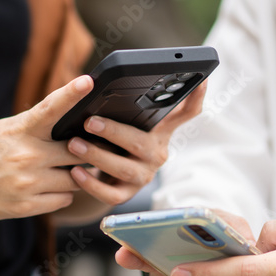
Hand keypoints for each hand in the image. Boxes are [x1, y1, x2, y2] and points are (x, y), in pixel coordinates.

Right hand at [0, 76, 94, 221]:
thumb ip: (29, 130)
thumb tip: (61, 130)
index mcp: (17, 131)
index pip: (50, 108)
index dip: (71, 94)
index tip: (88, 82)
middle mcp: (25, 156)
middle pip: (77, 151)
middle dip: (84, 150)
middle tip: (88, 148)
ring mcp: (26, 184)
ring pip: (74, 179)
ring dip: (73, 175)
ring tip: (63, 170)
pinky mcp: (23, 207)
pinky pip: (61, 201)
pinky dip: (61, 194)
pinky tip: (49, 188)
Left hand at [65, 82, 206, 206]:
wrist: (100, 174)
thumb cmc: (111, 138)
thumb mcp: (123, 120)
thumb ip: (124, 106)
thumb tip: (99, 80)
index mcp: (160, 130)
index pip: (186, 113)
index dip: (196, 97)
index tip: (201, 80)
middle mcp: (156, 153)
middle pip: (141, 143)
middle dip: (114, 132)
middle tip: (90, 122)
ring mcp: (143, 176)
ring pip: (124, 169)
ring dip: (97, 156)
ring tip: (74, 145)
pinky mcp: (127, 195)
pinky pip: (111, 193)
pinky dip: (91, 183)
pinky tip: (76, 172)